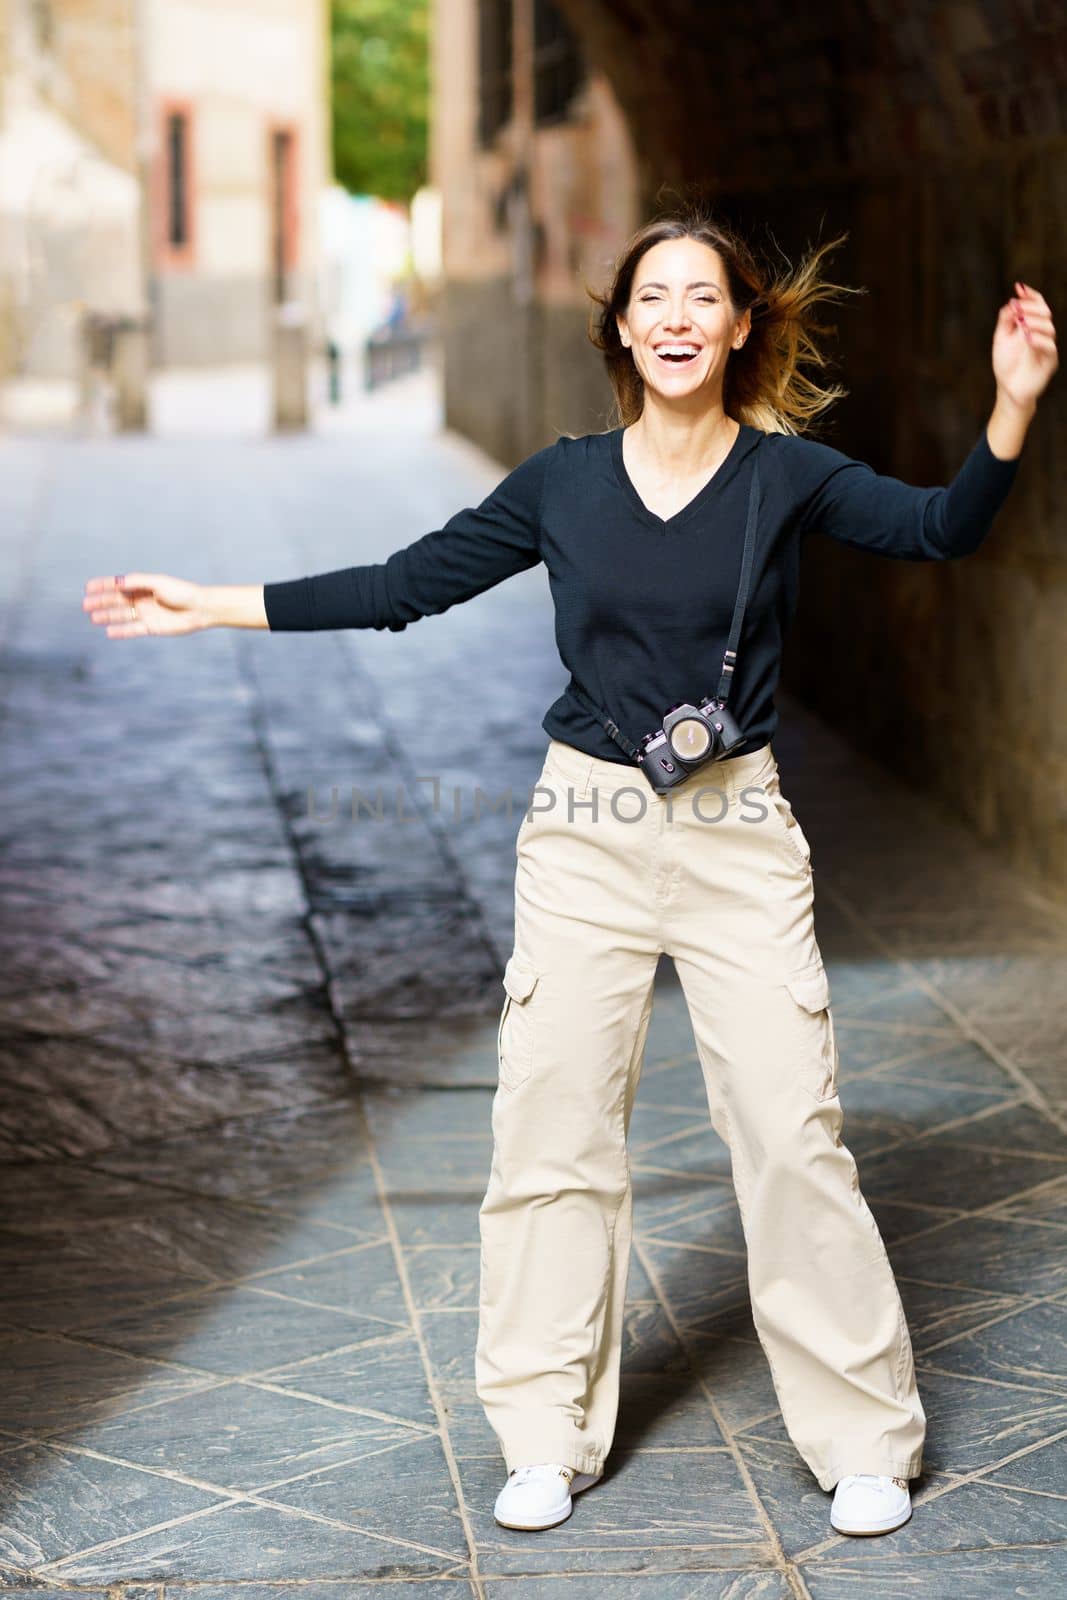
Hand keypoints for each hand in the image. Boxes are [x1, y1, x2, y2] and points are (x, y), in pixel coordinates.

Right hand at [82, 572, 208, 637]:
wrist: (200, 609)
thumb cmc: (181, 592)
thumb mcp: (158, 583)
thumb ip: (138, 582)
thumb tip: (118, 582)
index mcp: (142, 586)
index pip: (118, 585)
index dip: (103, 586)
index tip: (87, 587)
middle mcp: (142, 599)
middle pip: (116, 601)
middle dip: (101, 602)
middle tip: (85, 605)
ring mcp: (146, 614)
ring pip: (122, 615)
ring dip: (107, 616)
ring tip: (93, 618)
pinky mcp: (152, 628)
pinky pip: (132, 630)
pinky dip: (121, 631)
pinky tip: (109, 632)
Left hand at [993, 281, 1057, 410]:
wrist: (1008, 389)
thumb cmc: (1006, 363)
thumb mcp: (1001, 339)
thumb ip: (1005, 320)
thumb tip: (1011, 302)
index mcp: (1031, 325)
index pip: (1036, 305)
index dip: (1030, 295)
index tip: (1019, 288)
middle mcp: (1041, 333)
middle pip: (1045, 312)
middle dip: (1031, 307)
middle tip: (1017, 308)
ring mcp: (1046, 346)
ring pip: (1049, 327)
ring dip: (1034, 321)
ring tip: (1021, 322)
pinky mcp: (1050, 361)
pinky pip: (1049, 347)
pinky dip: (1038, 340)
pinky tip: (1026, 337)